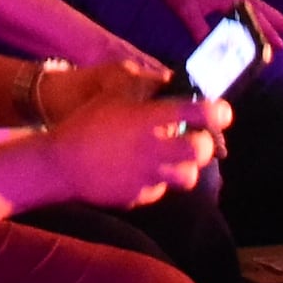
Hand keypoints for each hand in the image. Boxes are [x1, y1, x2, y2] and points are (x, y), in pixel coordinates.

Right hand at [32, 83, 225, 205]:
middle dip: (206, 144)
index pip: (198, 113)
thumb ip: (146, 89)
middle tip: (198, 139)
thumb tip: (172, 85)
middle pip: (201, 151)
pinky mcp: (140, 197)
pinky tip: (140, 171)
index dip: (217, 111)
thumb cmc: (87, 123)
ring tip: (173, 159)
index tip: (221, 112)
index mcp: (149, 120)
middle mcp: (154, 149)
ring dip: (185, 166)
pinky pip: (159, 190)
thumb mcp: (114, 95)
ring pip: (187, 176)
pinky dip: (157, 180)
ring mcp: (148, 176)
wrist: (61, 164)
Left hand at [151, 0, 282, 74]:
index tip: (279, 49)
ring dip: (276, 16)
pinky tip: (261, 16)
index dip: (266, 35)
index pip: (253, 20)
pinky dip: (262, 10)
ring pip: (261, 4)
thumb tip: (211, 53)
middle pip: (266, 10)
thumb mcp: (187, 12)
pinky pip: (252, 0)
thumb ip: (201, 32)